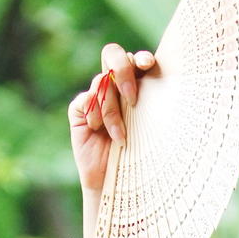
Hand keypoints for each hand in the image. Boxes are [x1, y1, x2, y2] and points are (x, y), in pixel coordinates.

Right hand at [68, 42, 155, 194]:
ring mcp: (96, 96)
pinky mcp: (80, 110)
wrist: (117, 182)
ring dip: (112, 112)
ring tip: (121, 137)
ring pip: (102, 84)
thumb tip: (158, 79)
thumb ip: (153, 101)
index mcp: (136, 85)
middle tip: (132, 98)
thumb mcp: (152, 127)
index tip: (149, 65)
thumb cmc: (141, 155)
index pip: (136, 59)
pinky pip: (85, 100)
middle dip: (124, 71)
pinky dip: (95, 115)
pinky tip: (99, 131)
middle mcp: (115, 86)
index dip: (141, 57)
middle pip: (113, 55)